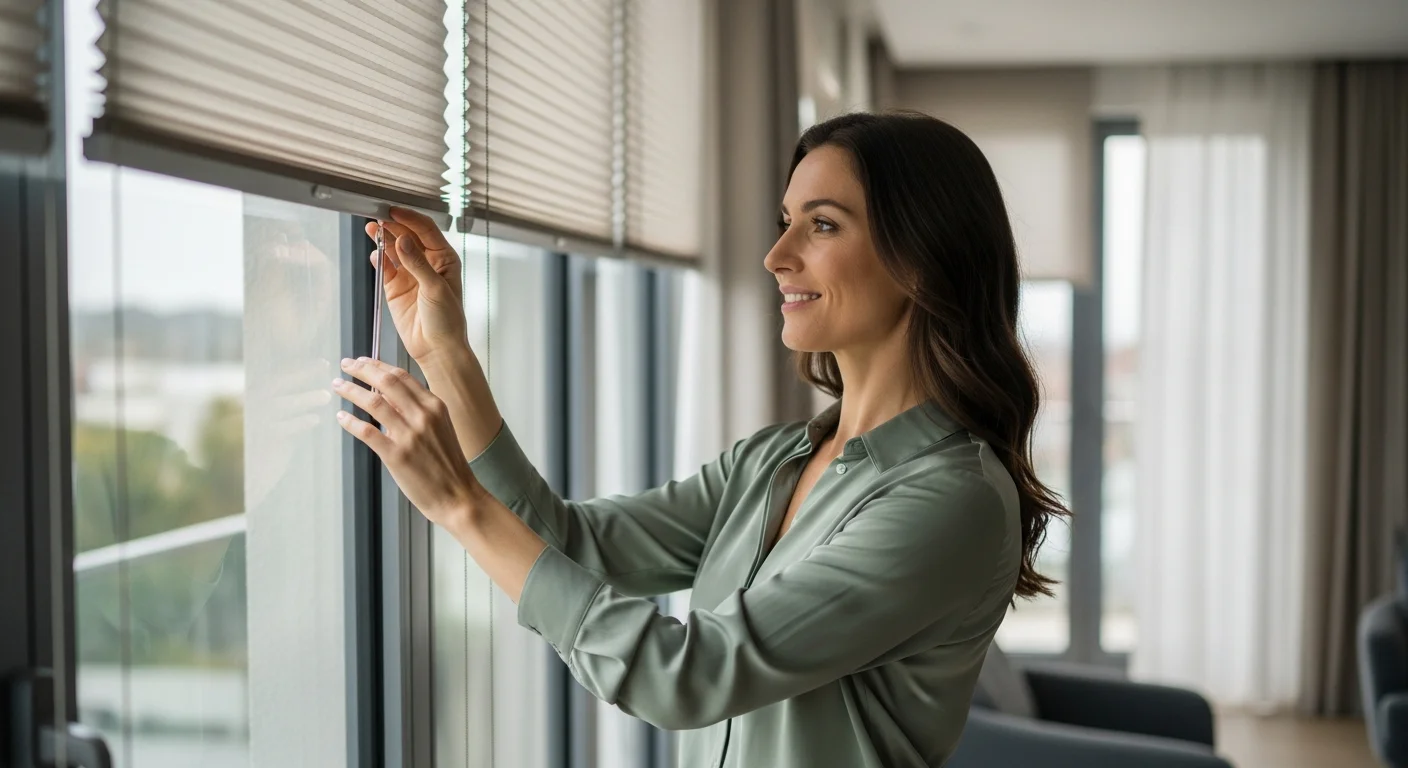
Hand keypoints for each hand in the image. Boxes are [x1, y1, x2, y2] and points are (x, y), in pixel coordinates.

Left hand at [332, 356, 484, 527]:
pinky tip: (341, 417)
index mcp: (435, 406)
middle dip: (362, 370)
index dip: (378, 366)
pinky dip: (351, 422)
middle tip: (346, 365)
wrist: (458, 495)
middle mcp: (423, 416)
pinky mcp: (397, 455)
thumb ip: (416, 411)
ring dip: (351, 391)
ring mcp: (410, 435)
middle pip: (386, 382)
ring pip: (373, 403)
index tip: (362, 361)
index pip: (402, 376)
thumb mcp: (440, 428)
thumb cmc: (448, 465)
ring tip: (338, 386)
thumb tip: (387, 398)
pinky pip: (367, 432)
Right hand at [366, 208, 468, 366]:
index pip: (426, 230)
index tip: (393, 211)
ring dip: (382, 238)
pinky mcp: (395, 287)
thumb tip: (402, 240)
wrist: (436, 348)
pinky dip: (378, 258)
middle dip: (393, 225)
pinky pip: (384, 267)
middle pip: (407, 235)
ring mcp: (410, 274)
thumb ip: (417, 263)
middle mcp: (427, 263)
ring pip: (393, 248)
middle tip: (377, 216)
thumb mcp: (436, 288)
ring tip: (370, 228)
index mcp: (444, 259)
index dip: (409, 218)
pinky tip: (374, 253)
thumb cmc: (447, 320)